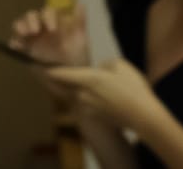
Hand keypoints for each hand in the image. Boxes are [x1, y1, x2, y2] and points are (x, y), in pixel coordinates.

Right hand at [8, 4, 90, 66]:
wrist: (72, 81)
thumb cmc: (77, 59)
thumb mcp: (80, 41)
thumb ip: (80, 23)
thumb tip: (81, 4)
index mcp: (54, 23)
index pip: (47, 12)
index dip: (48, 17)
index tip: (53, 29)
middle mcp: (41, 28)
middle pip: (31, 16)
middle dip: (31, 20)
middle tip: (34, 31)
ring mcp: (31, 39)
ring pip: (20, 26)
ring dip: (20, 27)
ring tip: (23, 34)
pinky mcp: (25, 52)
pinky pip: (15, 43)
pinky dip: (14, 42)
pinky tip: (16, 46)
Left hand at [45, 58, 166, 133]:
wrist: (144, 117)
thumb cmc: (133, 88)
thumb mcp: (120, 66)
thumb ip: (105, 65)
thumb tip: (100, 69)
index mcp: (87, 78)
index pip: (61, 74)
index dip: (49, 70)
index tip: (38, 67)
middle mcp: (83, 94)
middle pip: (66, 86)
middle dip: (61, 81)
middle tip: (55, 75)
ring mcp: (89, 108)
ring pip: (77, 96)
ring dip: (78, 91)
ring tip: (88, 86)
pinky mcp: (97, 117)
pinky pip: (87, 105)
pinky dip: (90, 101)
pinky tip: (103, 98)